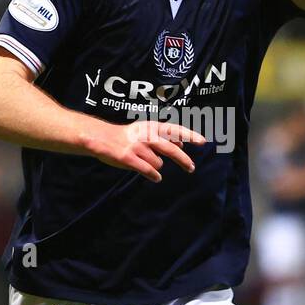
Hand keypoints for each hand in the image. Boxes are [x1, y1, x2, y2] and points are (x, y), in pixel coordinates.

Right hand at [86, 119, 205, 182]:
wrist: (102, 138)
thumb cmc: (126, 136)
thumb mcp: (145, 131)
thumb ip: (163, 137)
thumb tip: (182, 146)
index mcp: (151, 127)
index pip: (174, 129)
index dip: (189, 135)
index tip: (203, 142)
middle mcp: (146, 135)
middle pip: (171, 149)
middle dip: (183, 160)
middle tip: (191, 168)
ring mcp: (137, 147)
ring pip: (158, 163)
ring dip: (156, 167)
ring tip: (146, 163)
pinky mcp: (129, 159)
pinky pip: (149, 171)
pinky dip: (154, 175)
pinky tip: (155, 177)